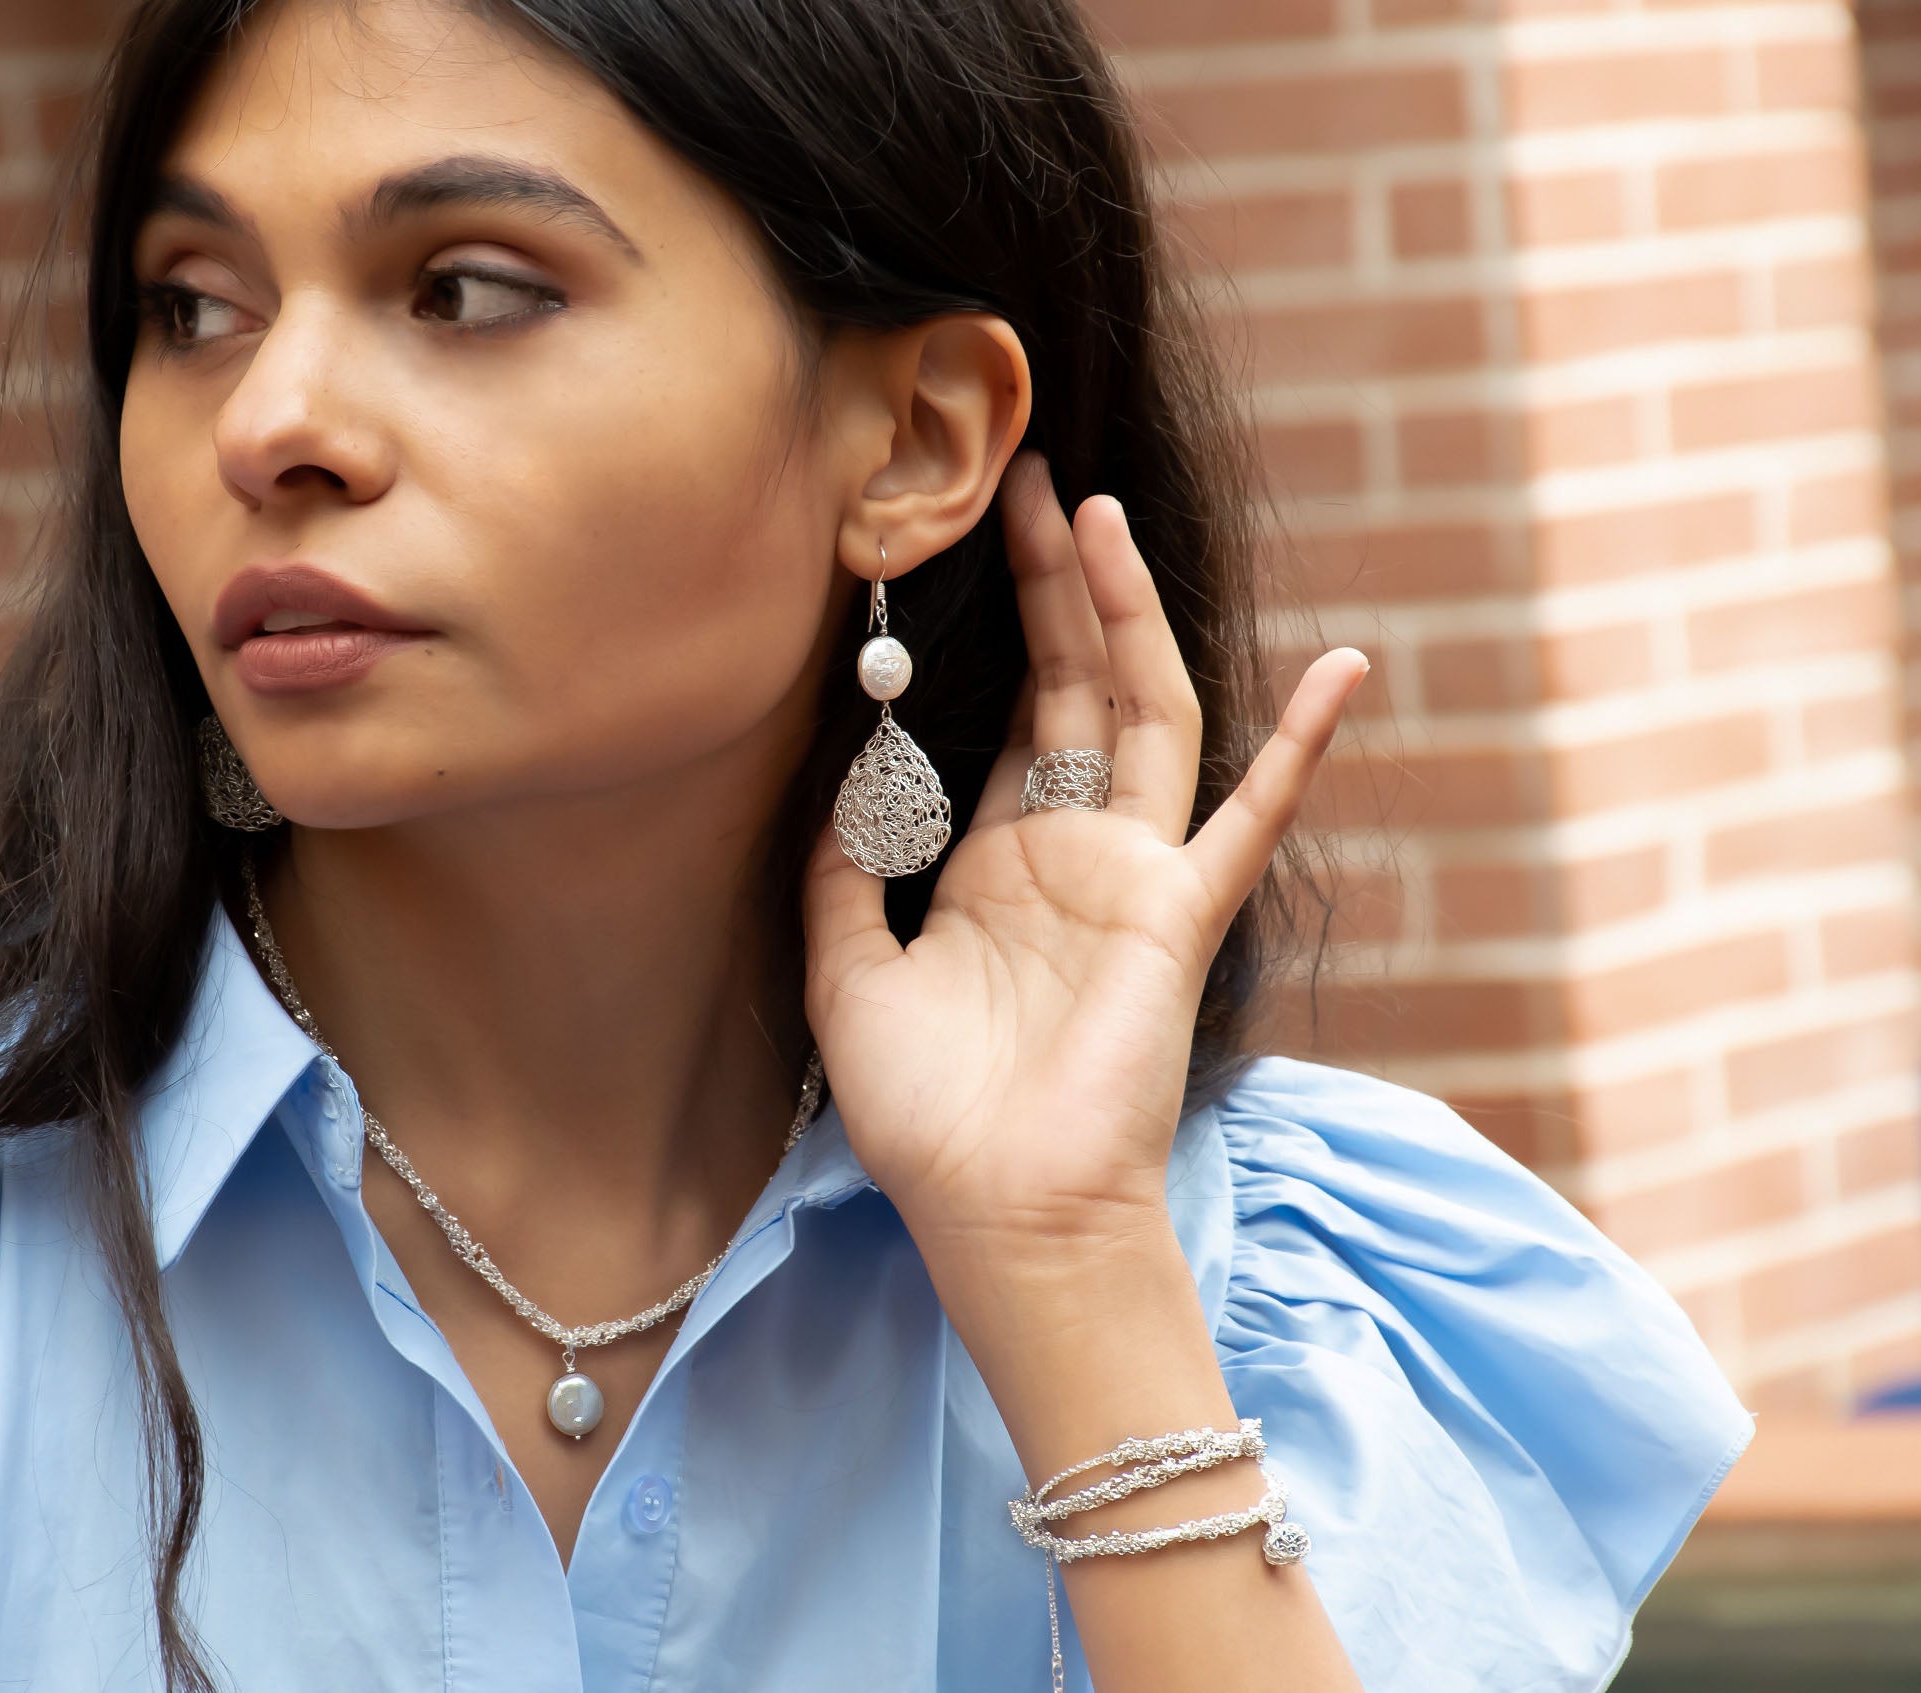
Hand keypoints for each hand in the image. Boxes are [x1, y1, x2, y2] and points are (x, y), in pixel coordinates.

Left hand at [802, 450, 1368, 1249]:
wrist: (1001, 1214)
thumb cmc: (927, 1117)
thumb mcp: (851, 977)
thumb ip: (846, 876)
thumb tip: (847, 782)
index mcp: (996, 869)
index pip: (999, 726)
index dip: (984, 644)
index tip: (955, 550)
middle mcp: (1069, 856)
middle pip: (1071, 688)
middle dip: (1053, 587)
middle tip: (1027, 482)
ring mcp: (1134, 878)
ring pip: (1143, 715)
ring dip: (1127, 616)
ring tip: (1097, 517)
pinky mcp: (1181, 913)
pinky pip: (1251, 817)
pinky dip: (1300, 745)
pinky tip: (1345, 668)